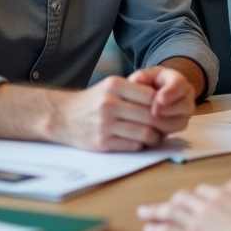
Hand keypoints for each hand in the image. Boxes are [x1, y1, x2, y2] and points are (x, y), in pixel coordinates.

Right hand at [49, 75, 176, 151]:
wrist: (62, 116)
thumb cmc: (94, 101)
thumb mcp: (111, 86)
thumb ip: (135, 90)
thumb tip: (166, 101)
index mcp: (114, 85)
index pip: (151, 96)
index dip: (163, 105)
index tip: (168, 110)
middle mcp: (109, 103)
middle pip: (150, 116)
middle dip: (163, 123)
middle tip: (168, 126)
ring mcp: (105, 124)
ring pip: (145, 133)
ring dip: (155, 137)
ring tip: (157, 135)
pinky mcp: (102, 142)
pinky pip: (133, 145)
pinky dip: (141, 145)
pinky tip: (141, 142)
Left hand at [127, 66, 195, 134]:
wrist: (154, 94)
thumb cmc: (149, 83)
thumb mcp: (144, 77)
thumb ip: (141, 77)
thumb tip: (138, 80)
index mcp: (177, 80)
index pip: (179, 83)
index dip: (171, 92)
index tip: (160, 99)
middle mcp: (186, 94)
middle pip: (184, 104)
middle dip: (167, 110)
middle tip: (153, 113)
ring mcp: (186, 110)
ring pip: (181, 120)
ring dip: (164, 122)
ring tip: (149, 122)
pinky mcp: (182, 123)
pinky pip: (175, 130)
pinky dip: (163, 131)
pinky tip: (152, 129)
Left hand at [139, 179, 230, 230]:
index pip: (216, 190)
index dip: (206, 196)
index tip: (203, 199)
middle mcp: (214, 199)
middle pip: (190, 195)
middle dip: (177, 199)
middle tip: (168, 201)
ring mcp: (201, 217)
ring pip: (174, 210)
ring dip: (157, 211)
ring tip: (145, 212)